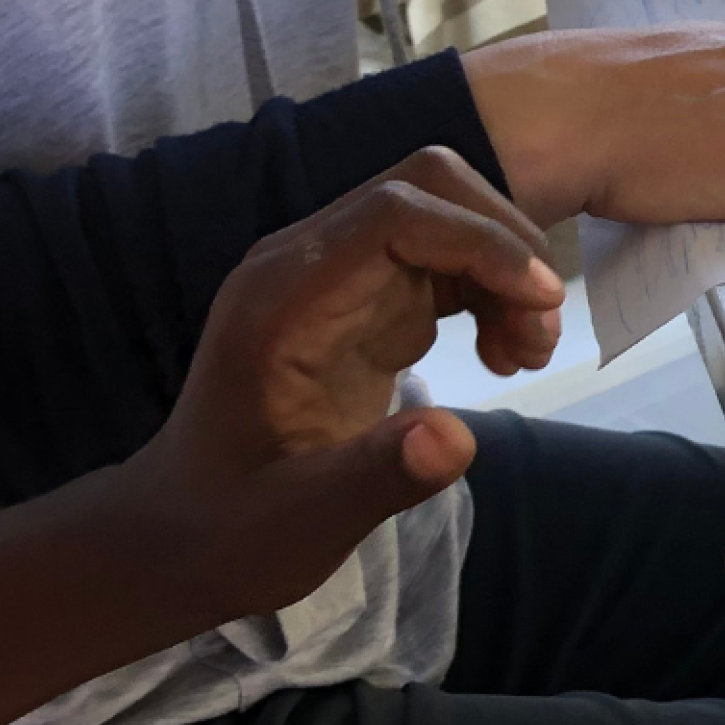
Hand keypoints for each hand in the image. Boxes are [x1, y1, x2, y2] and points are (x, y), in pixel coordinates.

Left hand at [132, 149, 562, 621]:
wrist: (182, 535)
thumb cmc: (235, 531)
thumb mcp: (302, 523)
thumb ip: (377, 477)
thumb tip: (455, 438)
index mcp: (284, 303)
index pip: (394, 216)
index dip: (480, 242)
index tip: (542, 302)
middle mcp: (306, 267)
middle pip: (425, 189)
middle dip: (502, 243)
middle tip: (540, 331)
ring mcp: (333, 277)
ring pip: (442, 214)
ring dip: (503, 267)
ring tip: (529, 352)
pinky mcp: (358, 299)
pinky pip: (439, 257)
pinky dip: (488, 290)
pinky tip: (503, 354)